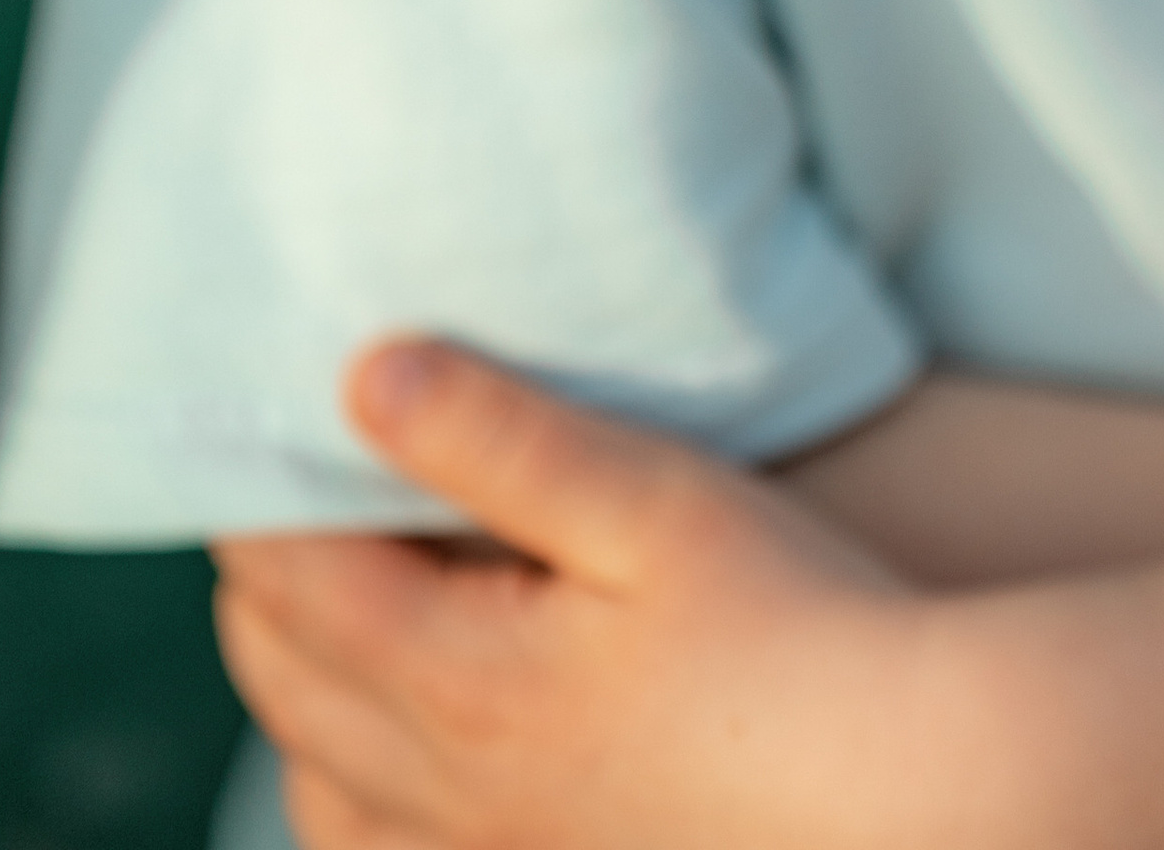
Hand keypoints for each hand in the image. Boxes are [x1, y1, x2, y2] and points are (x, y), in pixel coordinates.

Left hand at [211, 341, 985, 849]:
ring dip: (296, 677)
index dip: (255, 481)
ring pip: (313, 779)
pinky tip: (392, 739)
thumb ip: (503, 438)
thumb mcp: (655, 501)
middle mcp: (443, 790)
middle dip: (264, 567)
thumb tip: (366, 373)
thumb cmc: (796, 625)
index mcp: (457, 678)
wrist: (908, 784)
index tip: (262, 401)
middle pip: (281, 673)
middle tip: (295, 468)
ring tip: (338, 584)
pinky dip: (345, 789)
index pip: (286, 573)